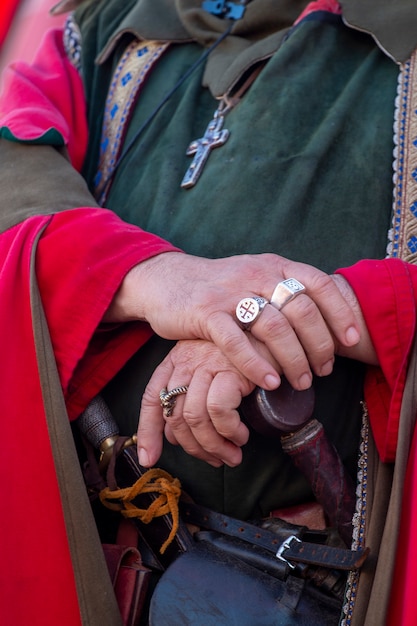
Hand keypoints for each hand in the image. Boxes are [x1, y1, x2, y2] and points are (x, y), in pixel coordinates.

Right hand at [105, 251, 360, 390]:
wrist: (169, 280)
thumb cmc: (221, 287)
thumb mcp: (256, 277)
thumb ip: (285, 291)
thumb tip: (326, 318)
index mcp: (273, 265)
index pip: (318, 283)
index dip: (339, 312)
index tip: (349, 340)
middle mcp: (256, 274)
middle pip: (302, 310)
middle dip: (319, 345)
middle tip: (323, 371)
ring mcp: (230, 293)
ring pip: (274, 326)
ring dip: (294, 359)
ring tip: (301, 382)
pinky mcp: (205, 313)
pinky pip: (236, 341)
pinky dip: (257, 364)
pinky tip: (270, 383)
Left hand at [137, 338, 273, 467]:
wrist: (279, 333)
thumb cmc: (249, 356)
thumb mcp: (215, 373)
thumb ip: (194, 397)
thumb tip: (175, 438)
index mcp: (177, 359)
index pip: (151, 398)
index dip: (147, 432)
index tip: (149, 458)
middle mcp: (187, 359)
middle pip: (174, 415)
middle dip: (193, 447)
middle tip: (216, 460)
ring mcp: (207, 362)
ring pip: (195, 417)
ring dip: (214, 445)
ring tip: (232, 453)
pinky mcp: (229, 367)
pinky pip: (219, 410)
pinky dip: (230, 431)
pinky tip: (242, 435)